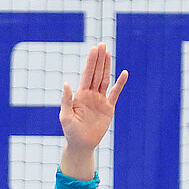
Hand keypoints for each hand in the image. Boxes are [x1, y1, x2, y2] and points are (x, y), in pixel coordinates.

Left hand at [59, 41, 128, 165]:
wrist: (82, 144)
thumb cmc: (71, 132)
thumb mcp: (65, 117)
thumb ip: (66, 100)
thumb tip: (67, 83)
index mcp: (80, 95)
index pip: (87, 74)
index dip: (91, 62)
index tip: (94, 49)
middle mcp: (91, 94)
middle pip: (97, 73)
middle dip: (99, 59)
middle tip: (102, 44)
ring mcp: (100, 100)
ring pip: (105, 80)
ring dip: (107, 66)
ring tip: (108, 53)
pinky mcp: (108, 108)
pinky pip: (115, 94)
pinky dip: (120, 84)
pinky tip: (124, 73)